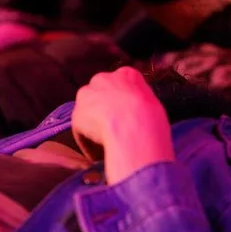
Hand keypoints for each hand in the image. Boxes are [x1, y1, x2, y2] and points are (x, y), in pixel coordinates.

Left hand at [71, 66, 174, 183]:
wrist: (135, 126)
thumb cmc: (152, 117)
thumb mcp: (153, 104)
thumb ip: (141, 104)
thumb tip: (138, 116)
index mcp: (127, 75)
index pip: (121, 85)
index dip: (122, 103)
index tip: (126, 117)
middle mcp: (103, 79)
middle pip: (99, 94)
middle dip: (103, 111)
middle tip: (113, 130)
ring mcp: (87, 96)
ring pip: (88, 112)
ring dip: (93, 126)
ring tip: (104, 144)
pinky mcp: (77, 115)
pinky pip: (82, 132)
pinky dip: (89, 144)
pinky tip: (98, 156)